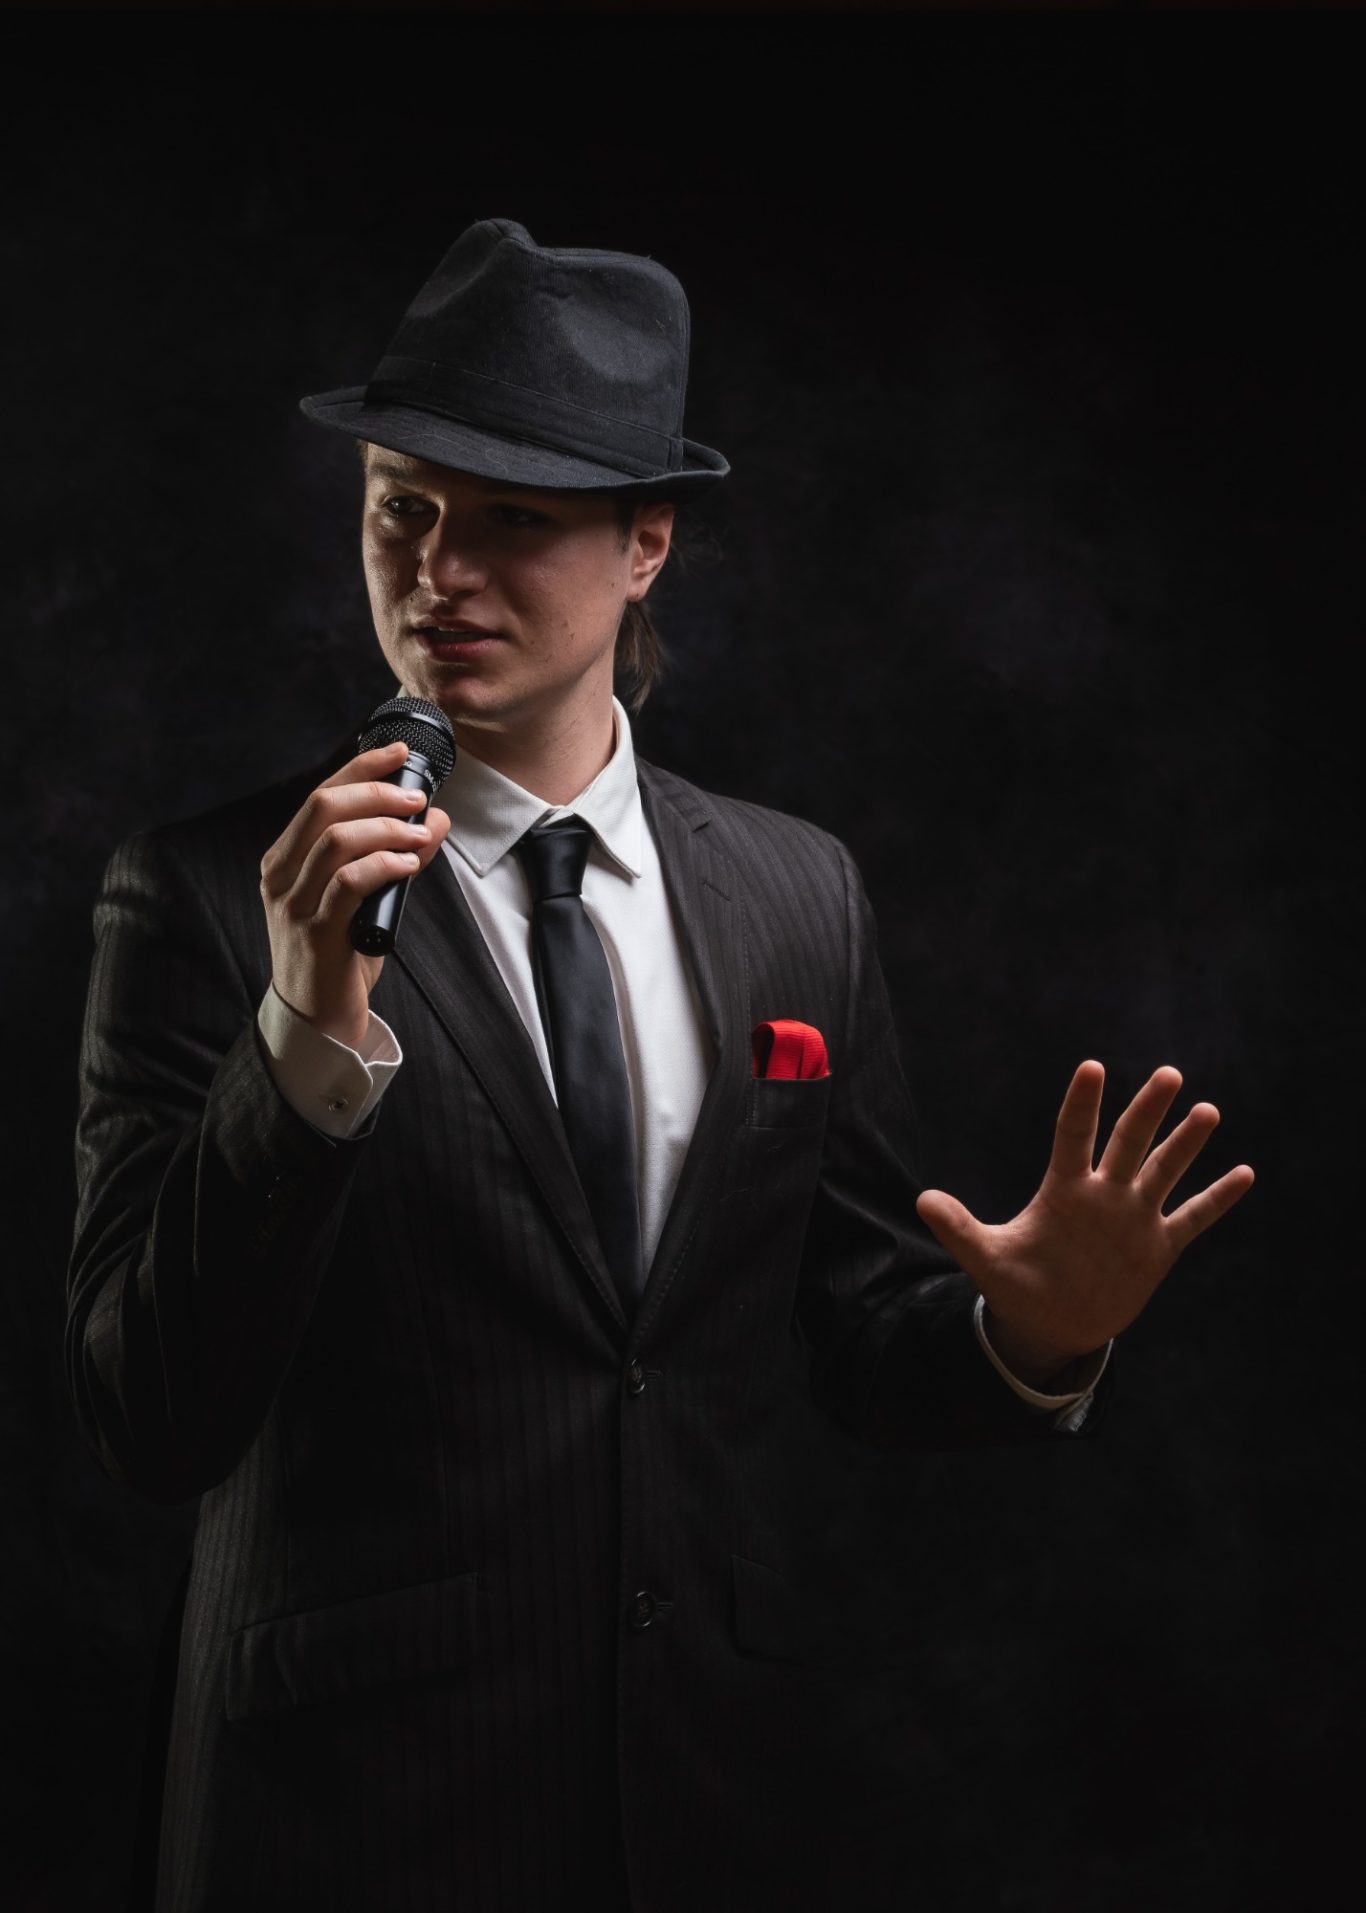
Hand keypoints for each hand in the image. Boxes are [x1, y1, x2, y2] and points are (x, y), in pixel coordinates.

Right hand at [260, 741, 451, 1049]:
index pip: (319, 795)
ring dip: (386, 828)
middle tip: (417, 800)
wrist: (316, 1018)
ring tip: (418, 834)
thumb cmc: (338, 954)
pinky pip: (348, 883)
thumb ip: (390, 856)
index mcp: (284, 859)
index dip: (361, 768)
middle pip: (324, 807)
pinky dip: (383, 865)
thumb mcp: (362, 896)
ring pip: (336, 840)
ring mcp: (293, 903)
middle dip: (377, 793)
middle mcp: (280, 875)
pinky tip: (408, 863)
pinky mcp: (316, 932)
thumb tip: (433, 818)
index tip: (399, 754)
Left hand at [915, 1061, 1254, 1379]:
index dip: (1082, 1104)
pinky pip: (1192, 1218)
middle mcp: (1103, 1194)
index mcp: (1063, 1189)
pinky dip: (1217, 1199)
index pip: (1073, 1135)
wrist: (1050, 1323)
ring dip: (1185, 1145)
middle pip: (1129, 1142)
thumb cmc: (1016, 1285)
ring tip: (1207, 1110)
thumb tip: (922, 1200)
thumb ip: (959, 1228)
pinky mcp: (1157, 1248)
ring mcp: (1133, 1218)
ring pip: (1164, 1172)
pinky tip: (1244, 1172)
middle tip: (1168, 1073)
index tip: (1092, 1067)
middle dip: (1148, 1110)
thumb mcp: (985, 1258)